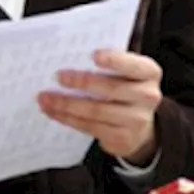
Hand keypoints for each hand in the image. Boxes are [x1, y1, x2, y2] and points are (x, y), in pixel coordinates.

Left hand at [38, 50, 162, 166]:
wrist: (139, 128)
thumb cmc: (124, 89)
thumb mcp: (125, 73)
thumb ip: (108, 63)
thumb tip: (69, 56)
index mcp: (149, 73)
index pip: (134, 65)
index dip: (115, 60)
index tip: (94, 55)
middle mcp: (147, 96)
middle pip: (110, 89)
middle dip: (81, 82)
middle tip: (58, 76)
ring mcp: (137, 120)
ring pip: (95, 110)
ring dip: (65, 103)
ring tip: (45, 97)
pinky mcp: (121, 138)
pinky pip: (89, 126)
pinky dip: (66, 118)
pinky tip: (51, 111)